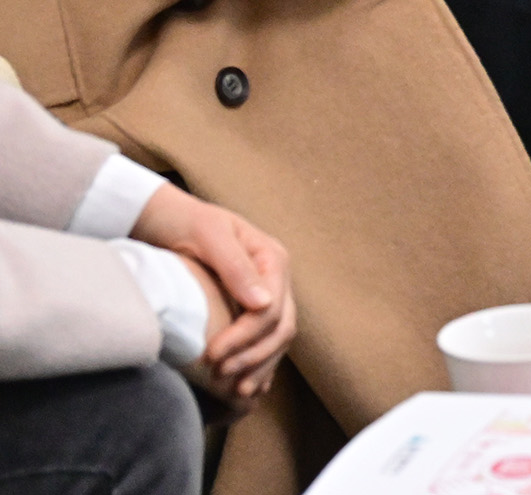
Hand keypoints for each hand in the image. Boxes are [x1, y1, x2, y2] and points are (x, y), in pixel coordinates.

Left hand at [135, 186, 294, 401]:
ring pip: (279, 337)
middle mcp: (275, 278)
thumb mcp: (209, 235)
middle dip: (255, 355)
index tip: (213, 356)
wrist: (168, 220)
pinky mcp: (251, 307)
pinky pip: (267, 339)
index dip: (246, 335)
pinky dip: (261, 363)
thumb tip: (262, 304)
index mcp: (272, 258)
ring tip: (236, 390)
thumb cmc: (186, 223)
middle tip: (221, 375)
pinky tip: (248, 384)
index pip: (272, 307)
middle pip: (281, 326)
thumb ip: (236, 267)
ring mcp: (267, 293)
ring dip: (261, 365)